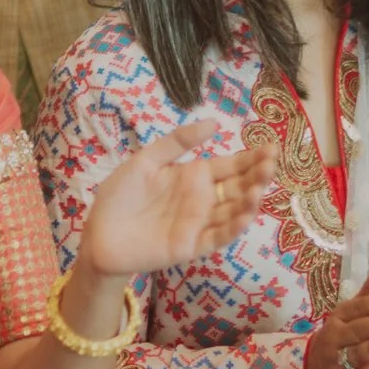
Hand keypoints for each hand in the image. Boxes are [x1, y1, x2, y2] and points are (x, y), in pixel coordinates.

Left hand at [78, 121, 275, 279]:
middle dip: (257, 175)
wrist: (98, 235)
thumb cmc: (120, 196)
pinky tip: (246, 213)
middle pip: (238, 186)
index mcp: (193, 176)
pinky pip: (217, 237)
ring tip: (261, 186)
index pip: (230, 165)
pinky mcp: (191, 246)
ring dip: (249, 200)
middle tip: (271, 162)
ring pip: (233, 211)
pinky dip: (233, 227)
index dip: (251, 157)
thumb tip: (214, 123)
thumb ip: (178, 142)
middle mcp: (202, 199)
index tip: (271, 147)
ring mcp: (199, 223)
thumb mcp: (146, 160)